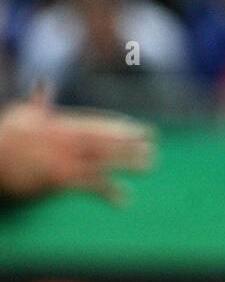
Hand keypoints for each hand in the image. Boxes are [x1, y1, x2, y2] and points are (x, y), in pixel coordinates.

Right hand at [0, 90, 153, 201]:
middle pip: (106, 139)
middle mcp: (66, 139)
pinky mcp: (58, 178)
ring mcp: (64, 158)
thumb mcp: (21, 114)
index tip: (142, 130)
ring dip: (128, 161)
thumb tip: (41, 83)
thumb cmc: (3, 137)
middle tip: (154, 145)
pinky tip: (123, 198)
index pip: (98, 124)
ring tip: (149, 164)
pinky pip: (88, 185)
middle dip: (131, 142)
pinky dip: (107, 191)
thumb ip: (37, 102)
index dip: (121, 127)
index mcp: (61, 124)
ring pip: (103, 158)